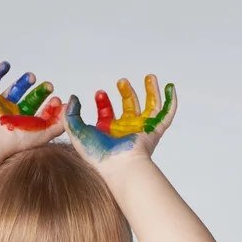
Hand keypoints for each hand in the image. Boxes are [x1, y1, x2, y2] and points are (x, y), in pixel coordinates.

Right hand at [0, 60, 64, 157]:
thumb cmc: (16, 139)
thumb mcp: (44, 134)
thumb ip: (59, 124)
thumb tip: (69, 109)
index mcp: (25, 126)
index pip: (40, 114)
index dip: (50, 107)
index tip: (56, 100)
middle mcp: (13, 117)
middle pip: (29, 101)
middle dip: (40, 93)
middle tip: (49, 86)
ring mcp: (0, 106)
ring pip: (14, 90)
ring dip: (23, 82)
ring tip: (32, 77)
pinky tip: (6, 65)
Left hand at [61, 74, 176, 168]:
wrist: (118, 164)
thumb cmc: (98, 153)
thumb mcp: (76, 131)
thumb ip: (71, 114)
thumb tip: (73, 98)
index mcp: (108, 132)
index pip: (107, 113)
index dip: (102, 101)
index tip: (99, 93)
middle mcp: (125, 130)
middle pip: (128, 107)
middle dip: (125, 92)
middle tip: (121, 82)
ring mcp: (141, 130)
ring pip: (150, 106)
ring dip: (150, 91)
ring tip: (149, 77)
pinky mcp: (155, 131)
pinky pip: (167, 114)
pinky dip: (170, 101)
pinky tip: (170, 87)